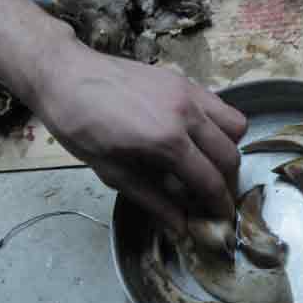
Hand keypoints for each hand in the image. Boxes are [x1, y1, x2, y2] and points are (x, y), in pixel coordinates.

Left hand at [33, 28, 245, 232]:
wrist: (66, 75)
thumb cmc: (80, 127)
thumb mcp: (112, 172)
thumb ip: (154, 200)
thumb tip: (181, 227)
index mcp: (166, 142)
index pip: (210, 180)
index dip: (220, 204)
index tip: (222, 217)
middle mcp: (186, 115)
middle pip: (230, 156)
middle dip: (228, 181)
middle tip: (213, 193)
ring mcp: (189, 93)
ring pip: (235, 126)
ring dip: (228, 148)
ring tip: (208, 160)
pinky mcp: (185, 80)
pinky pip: (220, 105)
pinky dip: (218, 124)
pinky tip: (196, 134)